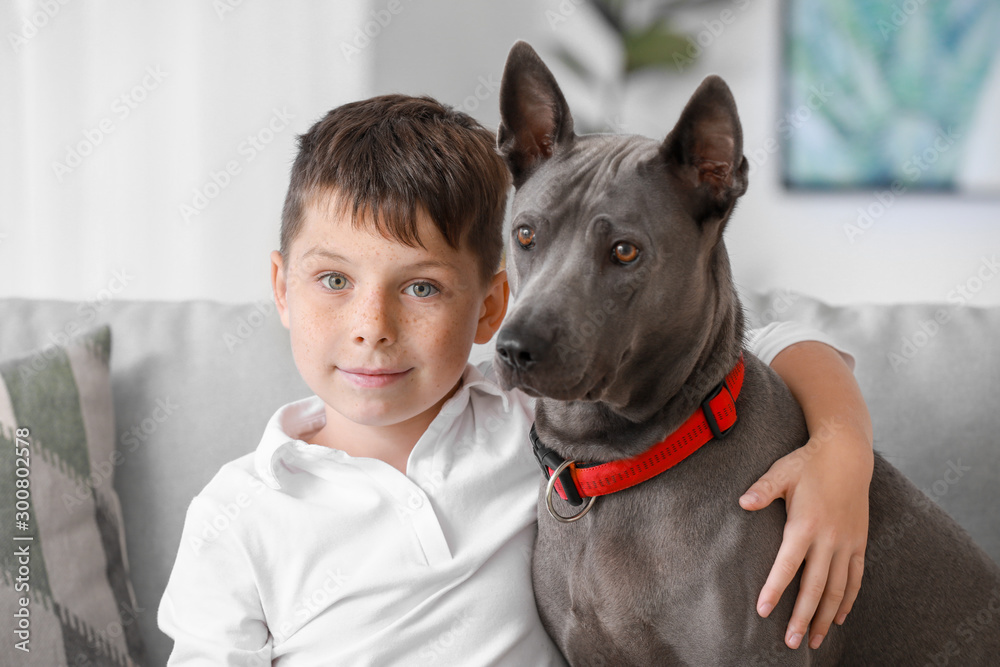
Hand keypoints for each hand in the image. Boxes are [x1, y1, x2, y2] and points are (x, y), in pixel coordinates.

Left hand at [740, 418, 872, 649]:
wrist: (848, 454)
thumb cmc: (808, 463)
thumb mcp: (781, 472)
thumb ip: (762, 489)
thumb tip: (742, 502)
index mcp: (805, 524)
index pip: (787, 565)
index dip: (775, 589)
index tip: (764, 611)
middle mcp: (828, 539)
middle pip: (815, 587)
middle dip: (803, 617)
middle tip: (792, 642)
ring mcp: (846, 543)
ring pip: (838, 589)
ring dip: (826, 617)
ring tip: (816, 640)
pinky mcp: (859, 542)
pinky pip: (856, 578)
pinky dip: (848, 600)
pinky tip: (840, 617)